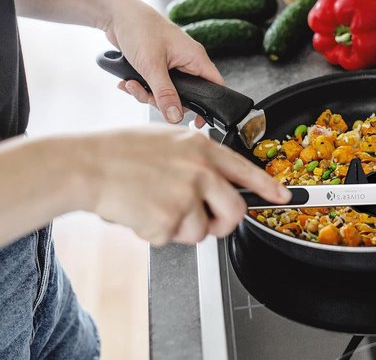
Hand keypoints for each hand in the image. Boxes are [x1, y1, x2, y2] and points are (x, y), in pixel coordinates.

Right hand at [77, 126, 290, 244]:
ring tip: (154, 205)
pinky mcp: (169, 219)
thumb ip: (197, 157)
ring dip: (180, 226)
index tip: (283, 197)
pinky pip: (172, 238)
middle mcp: (200, 171)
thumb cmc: (121, 151)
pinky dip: (156, 232)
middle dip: (223, 223)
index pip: (246, 170)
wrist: (89, 164)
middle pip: (234, 211)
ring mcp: (186, 195)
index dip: (268, 187)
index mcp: (201, 149)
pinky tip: (141, 210)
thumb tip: (217, 179)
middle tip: (208, 222)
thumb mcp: (168, 141)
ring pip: (200, 231)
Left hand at [105, 0, 221, 125]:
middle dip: (163, 100)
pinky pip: (153, 85)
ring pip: (166, 92)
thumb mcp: (152, 66)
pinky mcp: (157, 65)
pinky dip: (140, 87)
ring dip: (146, 94)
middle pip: (186, 94)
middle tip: (148, 96)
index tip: (197, 122)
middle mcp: (186, 61)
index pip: (214, 85)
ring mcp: (171, 64)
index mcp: (195, 58)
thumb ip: (165, 94)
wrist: (116, 13)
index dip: (209, 106)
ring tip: (130, 84)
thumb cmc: (139, 28)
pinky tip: (126, 81)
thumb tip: (175, 117)